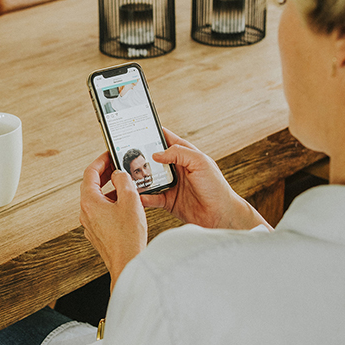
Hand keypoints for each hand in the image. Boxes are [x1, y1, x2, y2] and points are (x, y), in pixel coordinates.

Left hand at [80, 152, 147, 291]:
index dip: (100, 161)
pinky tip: (125, 204)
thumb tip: (118, 174)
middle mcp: (86, 213)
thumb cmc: (129, 236)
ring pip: (97, 200)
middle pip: (91, 186)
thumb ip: (123, 181)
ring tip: (125, 185)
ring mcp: (90, 224)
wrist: (128, 263)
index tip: (109, 154)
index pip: (89, 173)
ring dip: (109, 189)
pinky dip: (111, 203)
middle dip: (105, 174)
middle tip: (117, 166)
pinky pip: (101, 212)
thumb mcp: (130, 201)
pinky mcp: (98, 234)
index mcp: (89, 202)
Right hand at [140, 129, 269, 229]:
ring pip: (149, 178)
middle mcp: (176, 168)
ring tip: (127, 176)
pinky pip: (151, 198)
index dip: (151, 133)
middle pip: (152, 159)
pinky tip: (137, 196)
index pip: (165, 138)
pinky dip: (143, 197)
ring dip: (138, 178)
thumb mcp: (200, 162)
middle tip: (124, 155)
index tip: (135, 129)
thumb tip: (157, 154)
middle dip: (139, 157)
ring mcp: (170, 184)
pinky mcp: (167, 201)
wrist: (220, 215)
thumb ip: (179, 153)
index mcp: (185, 154)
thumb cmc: (216, 187)